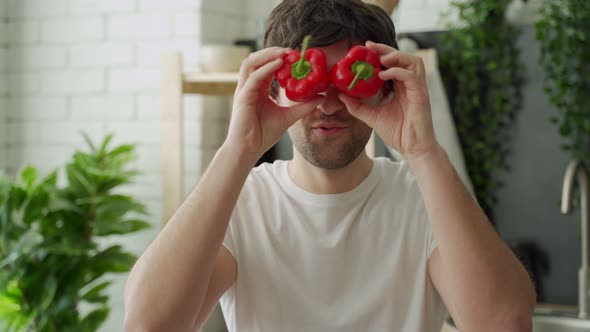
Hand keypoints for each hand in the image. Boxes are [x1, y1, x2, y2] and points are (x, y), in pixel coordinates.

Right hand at [224, 47, 324, 160]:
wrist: (250, 149)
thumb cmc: (263, 134)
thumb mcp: (289, 116)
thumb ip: (304, 106)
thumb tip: (321, 97)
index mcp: (258, 88)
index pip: (266, 66)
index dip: (279, 58)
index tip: (296, 55)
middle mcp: (249, 86)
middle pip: (256, 59)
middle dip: (273, 51)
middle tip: (291, 51)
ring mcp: (244, 90)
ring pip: (251, 62)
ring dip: (267, 55)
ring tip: (284, 53)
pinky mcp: (242, 96)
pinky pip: (254, 77)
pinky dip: (266, 68)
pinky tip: (278, 64)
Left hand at [338, 41, 438, 159]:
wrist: (412, 148)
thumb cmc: (397, 133)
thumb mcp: (371, 117)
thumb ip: (357, 106)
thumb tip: (340, 96)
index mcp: (401, 87)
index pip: (393, 63)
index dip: (380, 53)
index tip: (364, 49)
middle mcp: (410, 84)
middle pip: (403, 57)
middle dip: (386, 49)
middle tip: (369, 47)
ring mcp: (417, 88)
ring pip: (412, 61)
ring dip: (396, 56)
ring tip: (379, 59)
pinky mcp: (421, 94)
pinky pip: (412, 75)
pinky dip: (397, 71)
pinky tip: (383, 75)